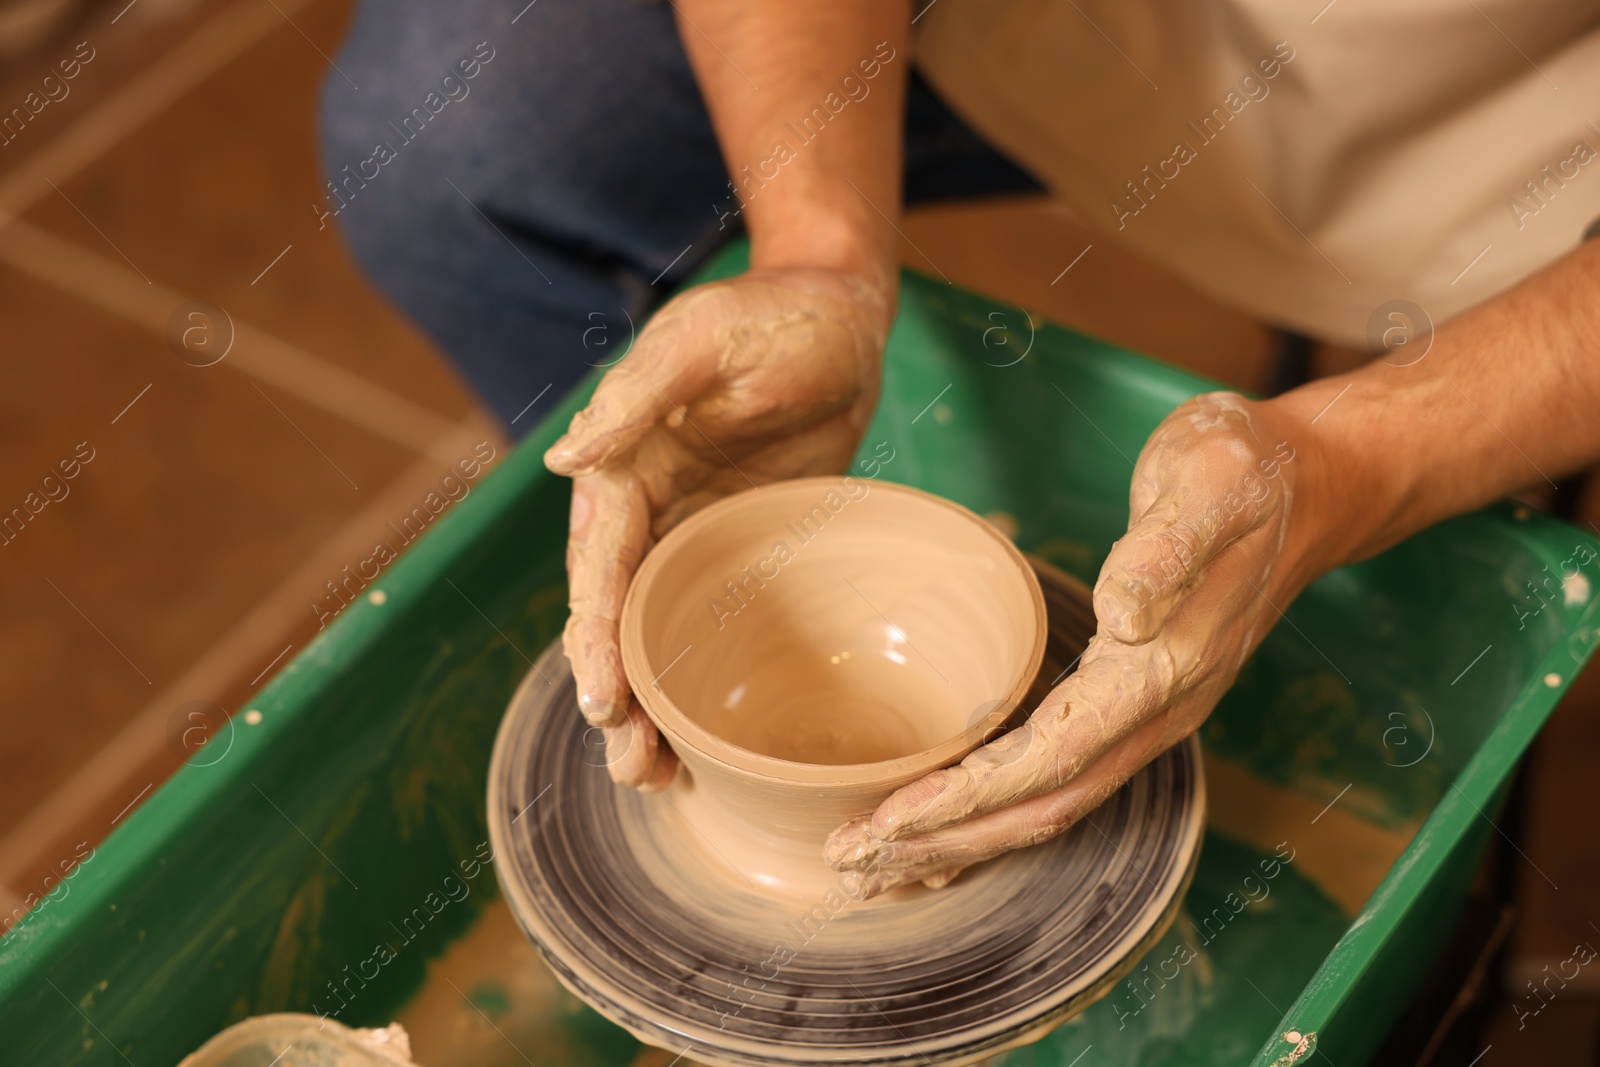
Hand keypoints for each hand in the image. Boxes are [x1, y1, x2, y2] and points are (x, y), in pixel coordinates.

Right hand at [545, 267, 890, 789]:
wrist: (837, 317)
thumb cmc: (768, 318)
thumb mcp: (700, 342)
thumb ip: (636, 399)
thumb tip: (567, 462)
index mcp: (623, 471)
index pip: (600, 568)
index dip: (598, 639)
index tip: (606, 703)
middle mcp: (647, 515)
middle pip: (618, 621)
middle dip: (617, 696)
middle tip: (636, 767)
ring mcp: (694, 540)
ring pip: (657, 638)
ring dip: (653, 708)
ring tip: (658, 779)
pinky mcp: (741, 554)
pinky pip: (714, 627)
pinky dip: (703, 683)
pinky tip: (708, 742)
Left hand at [825, 391, 1331, 894]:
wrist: (1310, 486)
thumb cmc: (1245, 473)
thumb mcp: (1209, 480)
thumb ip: (1168, 546)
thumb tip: (1123, 610)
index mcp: (1163, 670)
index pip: (1050, 762)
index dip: (967, 800)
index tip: (889, 822)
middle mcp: (1157, 713)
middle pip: (1040, 810)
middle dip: (945, 843)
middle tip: (852, 863)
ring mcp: (1149, 717)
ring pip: (1049, 808)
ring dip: (963, 842)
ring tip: (881, 864)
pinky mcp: (1133, 703)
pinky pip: (1059, 780)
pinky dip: (995, 816)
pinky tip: (948, 826)